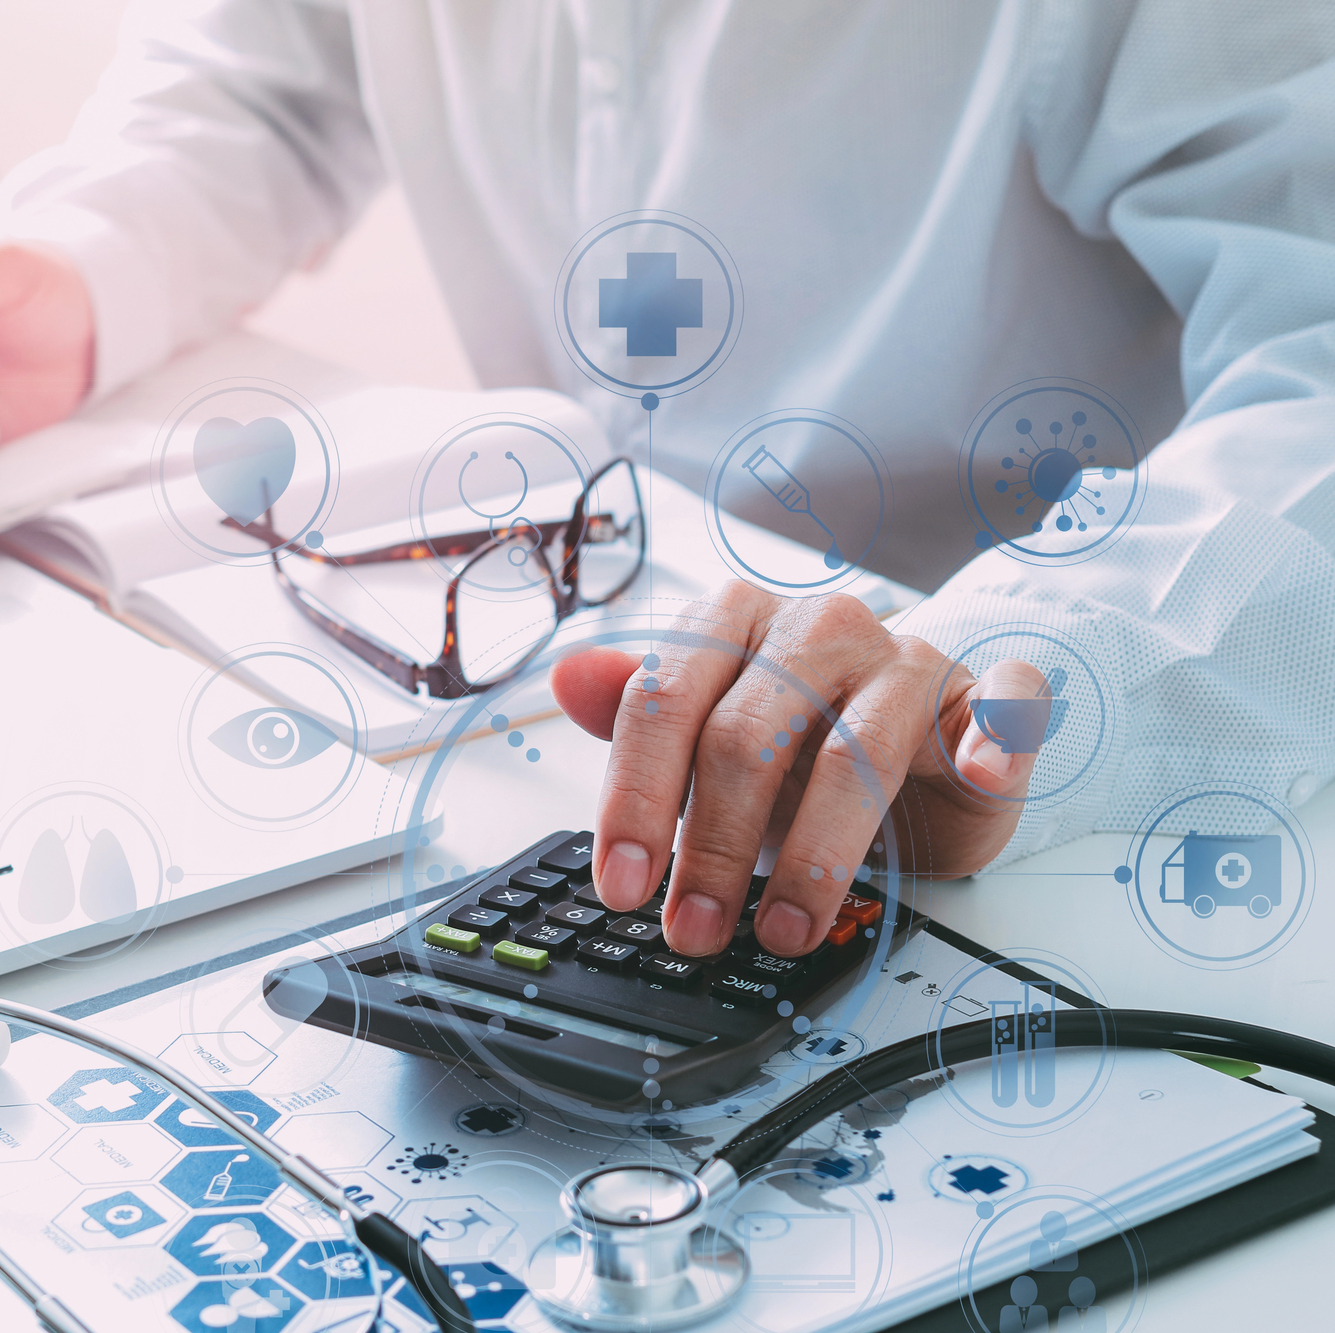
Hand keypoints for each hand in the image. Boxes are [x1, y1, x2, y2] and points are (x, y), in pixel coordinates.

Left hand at [550, 582, 1044, 957]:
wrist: (920, 730)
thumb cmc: (802, 737)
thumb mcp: (711, 733)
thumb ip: (642, 713)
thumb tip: (567, 678)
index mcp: (734, 621)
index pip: (664, 702)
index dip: (635, 801)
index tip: (622, 887)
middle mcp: (818, 627)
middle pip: (748, 737)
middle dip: (713, 847)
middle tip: (694, 929)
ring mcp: (906, 658)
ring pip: (855, 753)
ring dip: (817, 855)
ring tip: (785, 929)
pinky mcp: (982, 696)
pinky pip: (1005, 701)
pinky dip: (997, 738)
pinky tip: (979, 773)